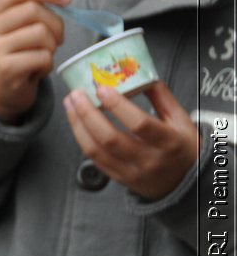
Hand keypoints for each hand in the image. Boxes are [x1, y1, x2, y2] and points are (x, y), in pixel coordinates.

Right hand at [0, 0, 68, 122]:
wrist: (4, 93)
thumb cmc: (17, 55)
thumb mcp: (20, 27)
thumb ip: (28, 1)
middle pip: (34, 10)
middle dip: (56, 24)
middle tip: (59, 38)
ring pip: (41, 34)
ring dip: (52, 46)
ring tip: (44, 55)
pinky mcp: (6, 69)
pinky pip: (43, 57)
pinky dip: (48, 65)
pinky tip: (38, 70)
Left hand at [63, 82, 201, 199]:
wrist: (183, 180)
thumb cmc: (182, 147)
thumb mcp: (181, 120)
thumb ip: (162, 97)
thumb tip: (142, 75)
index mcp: (169, 142)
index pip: (139, 124)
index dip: (118, 106)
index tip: (103, 89)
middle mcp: (148, 159)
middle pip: (110, 138)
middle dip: (88, 114)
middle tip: (77, 95)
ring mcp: (131, 172)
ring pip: (96, 150)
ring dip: (78, 126)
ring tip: (71, 106)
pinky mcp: (118, 178)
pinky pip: (94, 159)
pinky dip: (82, 139)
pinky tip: (77, 124)